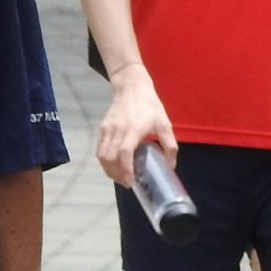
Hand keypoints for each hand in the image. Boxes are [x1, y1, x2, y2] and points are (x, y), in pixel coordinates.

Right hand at [94, 65, 174, 185]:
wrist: (131, 87)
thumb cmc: (150, 106)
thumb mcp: (165, 124)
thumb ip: (169, 146)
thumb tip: (170, 166)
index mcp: (134, 129)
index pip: (124, 153)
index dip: (126, 170)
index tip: (130, 182)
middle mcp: (117, 130)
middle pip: (110, 158)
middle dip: (116, 174)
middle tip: (127, 183)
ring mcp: (107, 129)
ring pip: (102, 155)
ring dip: (108, 170)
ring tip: (119, 176)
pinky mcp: (102, 127)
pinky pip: (99, 148)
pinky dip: (104, 161)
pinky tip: (113, 165)